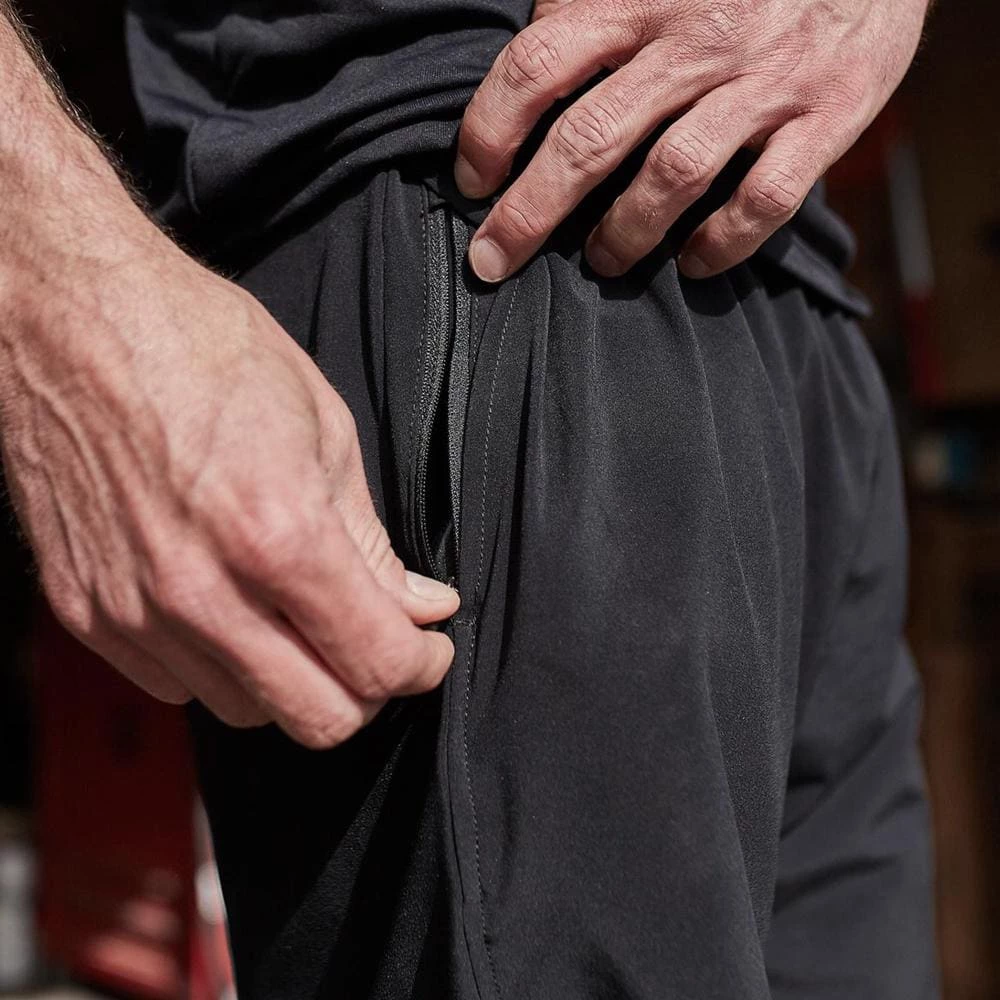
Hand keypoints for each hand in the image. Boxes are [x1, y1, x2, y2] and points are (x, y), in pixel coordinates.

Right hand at [0, 233, 457, 748]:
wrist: (74, 317)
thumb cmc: (200, 347)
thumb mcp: (324, 428)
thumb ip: (372, 542)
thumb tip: (419, 606)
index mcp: (277, 534)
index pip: (376, 662)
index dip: (421, 666)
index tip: (426, 649)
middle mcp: (202, 591)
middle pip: (318, 719)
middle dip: (367, 691)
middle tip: (376, 644)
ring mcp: (136, 610)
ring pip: (247, 712)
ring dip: (293, 681)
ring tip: (301, 620)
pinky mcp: (87, 613)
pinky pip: (177, 687)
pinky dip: (222, 668)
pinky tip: (234, 612)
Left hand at [455, 0, 928, 280]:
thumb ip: (596, 4)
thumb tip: (529, 57)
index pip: (540, 62)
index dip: (491, 128)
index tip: (471, 180)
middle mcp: (697, 38)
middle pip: (590, 136)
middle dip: (529, 211)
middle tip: (493, 261)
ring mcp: (764, 81)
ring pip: (673, 173)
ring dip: (623, 232)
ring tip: (600, 260)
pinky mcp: (826, 117)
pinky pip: (766, 199)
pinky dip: (724, 243)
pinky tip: (694, 264)